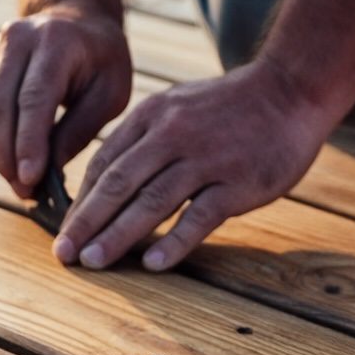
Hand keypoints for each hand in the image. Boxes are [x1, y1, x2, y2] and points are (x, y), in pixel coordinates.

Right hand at [0, 0, 132, 198]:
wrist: (79, 19)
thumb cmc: (102, 60)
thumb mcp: (110, 92)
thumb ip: (80, 129)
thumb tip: (49, 172)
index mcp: (55, 41)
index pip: (34, 99)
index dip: (29, 143)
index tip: (31, 180)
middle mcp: (17, 39)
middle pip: (0, 106)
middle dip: (8, 155)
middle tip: (24, 191)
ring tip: (19, 185)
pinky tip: (10, 165)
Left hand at [54, 62, 335, 271]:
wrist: (290, 90)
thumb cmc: (231, 106)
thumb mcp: (178, 105)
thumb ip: (145, 136)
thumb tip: (107, 179)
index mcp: (153, 116)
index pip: (106, 163)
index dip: (81, 200)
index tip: (65, 229)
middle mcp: (173, 135)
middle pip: (119, 184)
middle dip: (86, 222)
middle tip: (64, 254)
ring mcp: (206, 159)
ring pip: (151, 201)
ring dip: (117, 235)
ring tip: (93, 261)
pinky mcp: (237, 182)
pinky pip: (199, 216)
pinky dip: (175, 241)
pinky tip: (154, 264)